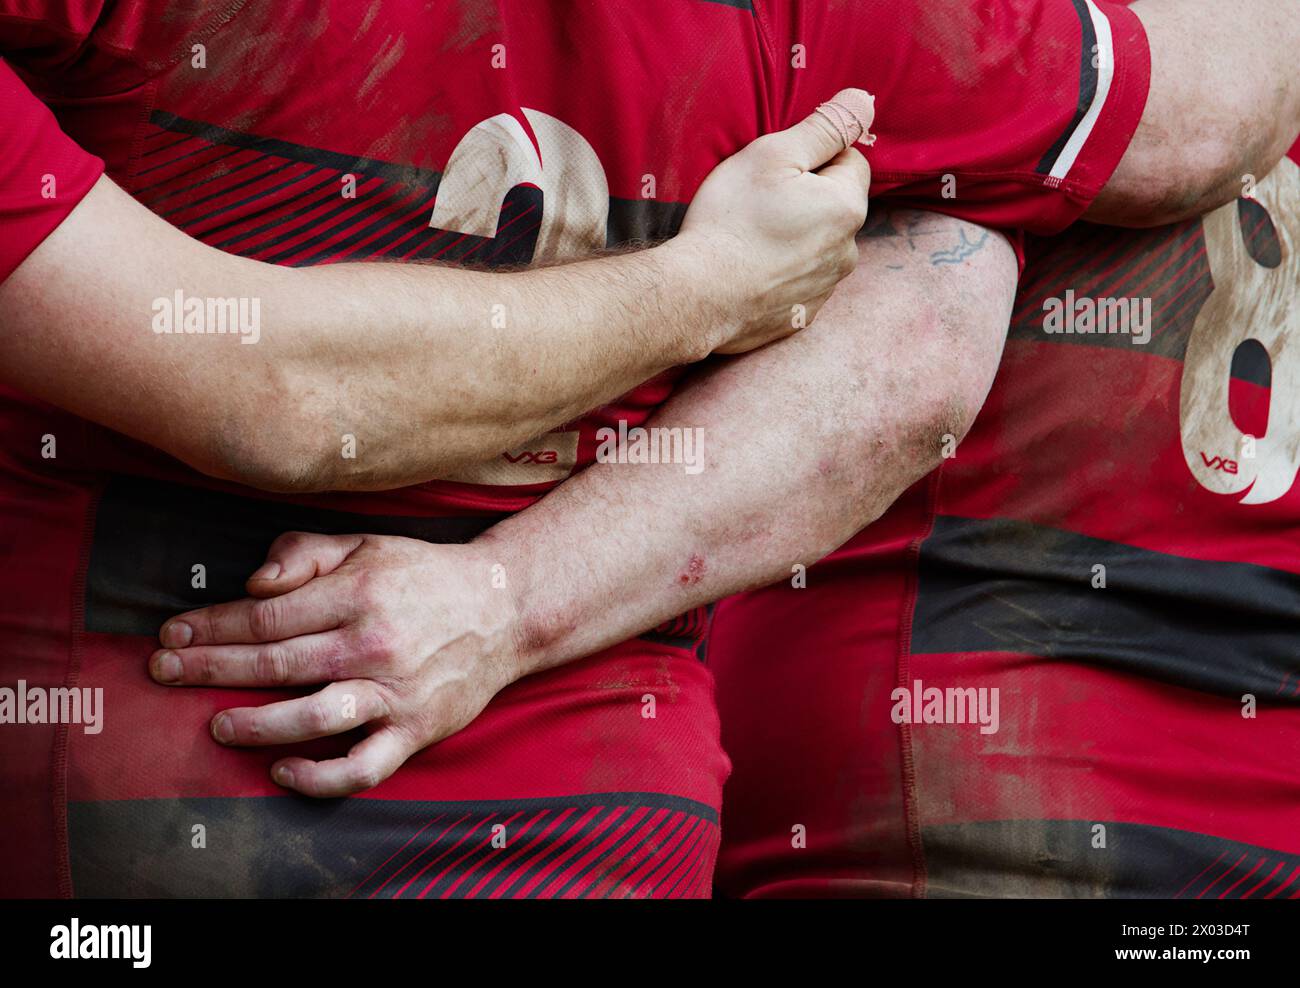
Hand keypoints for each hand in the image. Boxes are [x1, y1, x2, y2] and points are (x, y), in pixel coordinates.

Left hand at [149, 533, 521, 796]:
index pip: (266, 615)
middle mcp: (373, 643)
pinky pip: (363, 765)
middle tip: (164, 673)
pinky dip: (320, 776)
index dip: (212, 625)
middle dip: (210, 668)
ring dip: (256, 724)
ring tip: (217, 724)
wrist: (505, 608)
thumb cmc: (425, 575)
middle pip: (275, 662)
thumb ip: (306, 553)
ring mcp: (395, 691)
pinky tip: (283, 771)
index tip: (173, 632)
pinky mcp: (415, 730)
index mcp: (358, 592)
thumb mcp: (367, 543)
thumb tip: (254, 584)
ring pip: (312, 716)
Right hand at [676, 88, 874, 353]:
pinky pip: (798, 283)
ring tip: (750, 239)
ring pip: (818, 246)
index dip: (812, 157)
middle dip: (806, 198)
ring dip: (794, 237)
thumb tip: (864, 101)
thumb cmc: (731, 220)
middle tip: (758, 203)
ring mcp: (825, 289)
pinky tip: (749, 271)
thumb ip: (824, 127)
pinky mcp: (802, 317)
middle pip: (834, 206)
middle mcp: (848, 252)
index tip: (776, 171)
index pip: (849, 161)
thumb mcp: (772, 155)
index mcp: (847, 207)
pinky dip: (780, 274)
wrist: (697, 298)